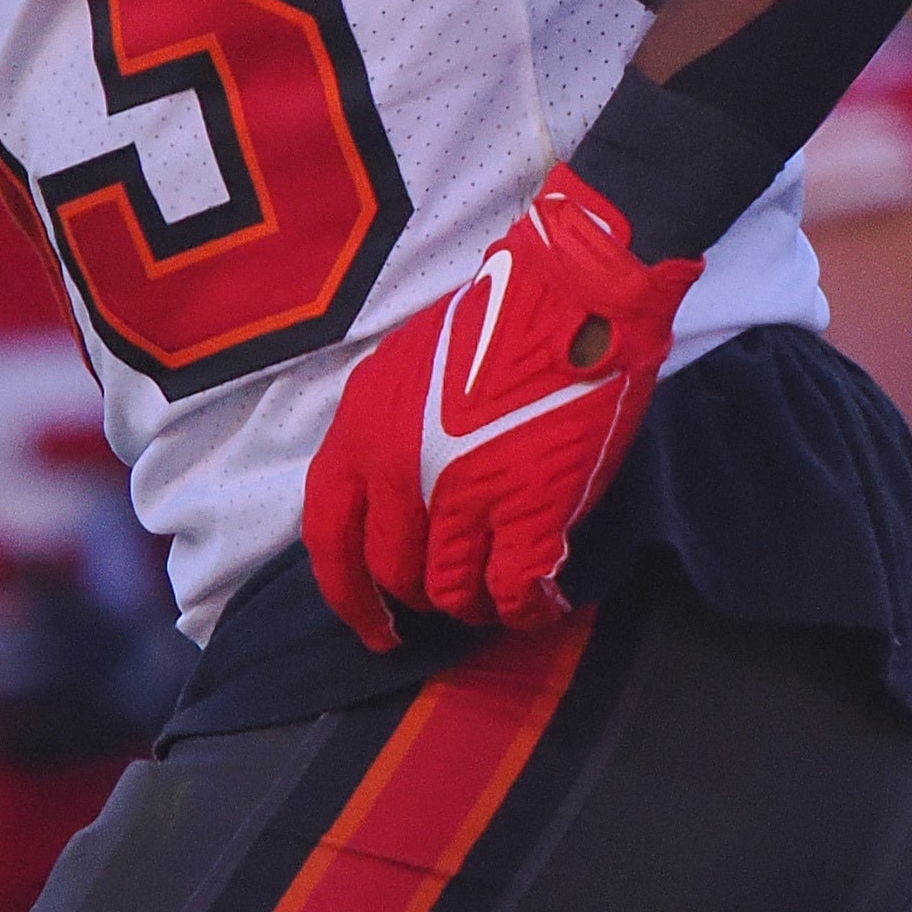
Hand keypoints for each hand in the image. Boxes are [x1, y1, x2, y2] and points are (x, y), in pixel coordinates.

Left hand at [303, 168, 699, 649]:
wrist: (581, 286)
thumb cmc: (505, 313)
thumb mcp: (410, 368)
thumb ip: (393, 434)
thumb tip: (403, 502)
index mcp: (363, 429)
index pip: (329, 538)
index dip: (347, 595)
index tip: (371, 625)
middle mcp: (400, 469)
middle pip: (394, 570)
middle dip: (421, 597)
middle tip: (454, 598)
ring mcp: (463, 493)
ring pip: (452, 590)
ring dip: (475, 606)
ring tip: (500, 602)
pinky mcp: (529, 506)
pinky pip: (514, 589)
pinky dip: (527, 610)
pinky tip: (544, 605)